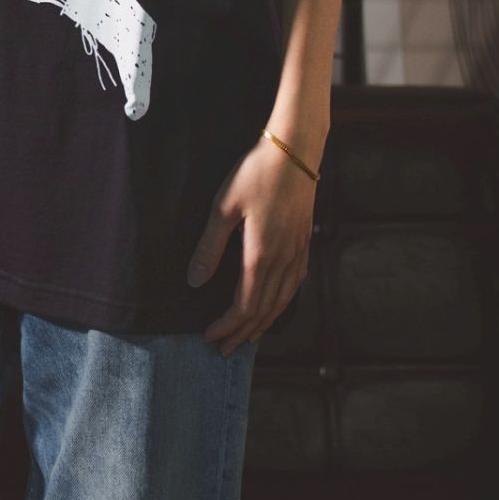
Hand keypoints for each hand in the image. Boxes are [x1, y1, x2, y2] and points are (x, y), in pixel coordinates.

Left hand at [187, 134, 317, 355]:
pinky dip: (282, 304)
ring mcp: (297, 253)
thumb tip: (195, 281)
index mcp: (261, 256)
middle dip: (241, 333)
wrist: (296, 150)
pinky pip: (294, 285)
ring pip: (281, 302)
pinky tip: (275, 304)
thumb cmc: (256, 173)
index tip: (209, 337)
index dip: (226, 326)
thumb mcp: (224, 206)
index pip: (244, 306)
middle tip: (223, 349)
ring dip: (262, 323)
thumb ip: (209, 247)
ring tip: (247, 337)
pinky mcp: (304, 242)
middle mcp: (283, 261)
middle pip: (262, 311)